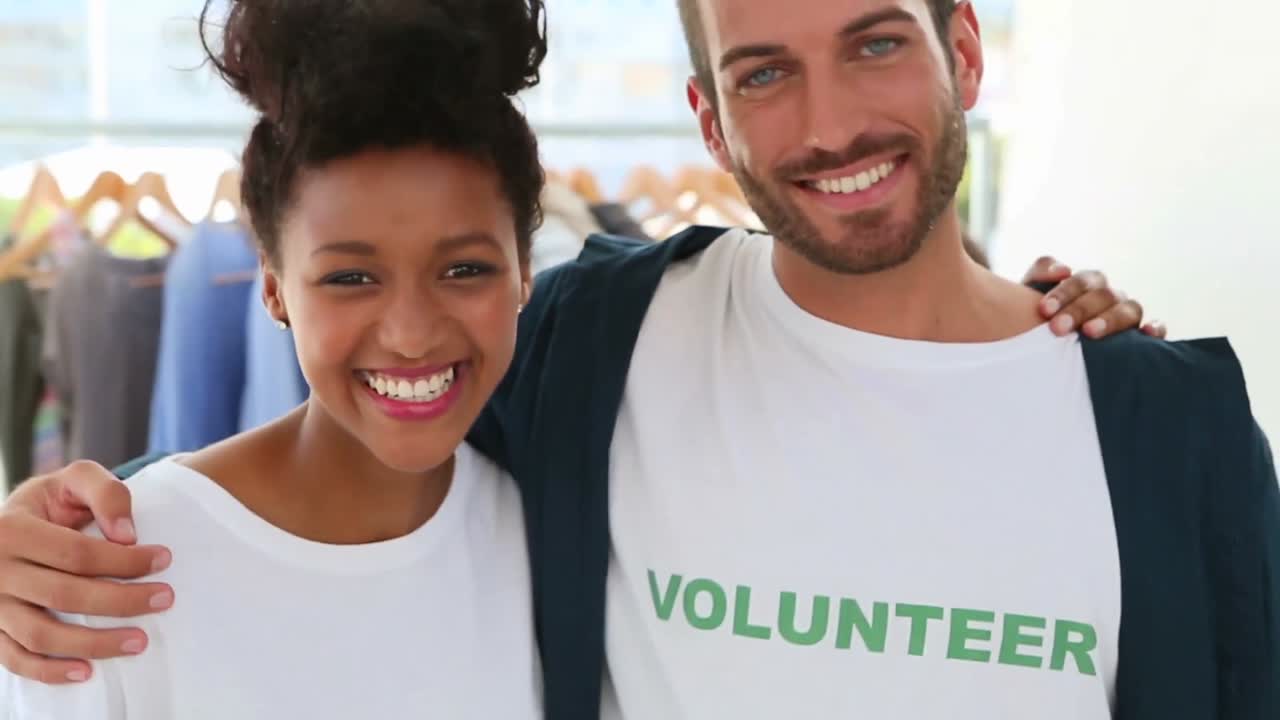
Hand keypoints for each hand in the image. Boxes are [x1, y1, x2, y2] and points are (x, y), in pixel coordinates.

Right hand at [0, 461, 172, 684]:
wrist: (15, 523)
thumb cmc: (54, 502)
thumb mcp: (76, 480)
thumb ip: (106, 493)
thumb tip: (127, 536)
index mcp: (11, 529)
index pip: (75, 554)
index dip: (123, 560)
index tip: (164, 559)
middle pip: (64, 595)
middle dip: (121, 601)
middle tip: (165, 599)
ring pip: (41, 635)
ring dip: (94, 643)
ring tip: (140, 641)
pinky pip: (15, 659)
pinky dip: (49, 671)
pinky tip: (87, 671)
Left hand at [1023, 257, 1167, 339]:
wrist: (1041, 350)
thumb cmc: (1037, 323)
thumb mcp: (1030, 298)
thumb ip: (1038, 276)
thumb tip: (1061, 270)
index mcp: (1086, 285)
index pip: (1082, 281)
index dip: (1064, 292)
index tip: (1044, 310)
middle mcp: (1110, 297)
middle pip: (1104, 295)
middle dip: (1079, 310)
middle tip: (1057, 328)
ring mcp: (1128, 315)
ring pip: (1130, 308)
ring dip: (1111, 319)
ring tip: (1089, 333)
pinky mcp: (1142, 338)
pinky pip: (1157, 329)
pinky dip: (1155, 328)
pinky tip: (1146, 334)